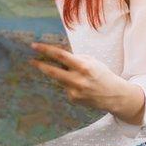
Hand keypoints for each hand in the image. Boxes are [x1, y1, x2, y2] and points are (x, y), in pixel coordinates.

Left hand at [29, 43, 144, 122]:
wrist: (114, 95)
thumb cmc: (101, 74)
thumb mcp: (91, 61)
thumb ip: (74, 58)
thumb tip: (55, 53)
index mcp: (83, 66)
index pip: (60, 56)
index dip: (45, 50)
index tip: (34, 46)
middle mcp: (78, 79)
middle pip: (53, 72)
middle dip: (40, 65)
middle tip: (31, 61)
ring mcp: (74, 91)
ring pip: (59, 79)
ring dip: (59, 74)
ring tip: (72, 74)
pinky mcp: (73, 99)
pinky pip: (65, 88)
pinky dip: (69, 84)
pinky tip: (81, 86)